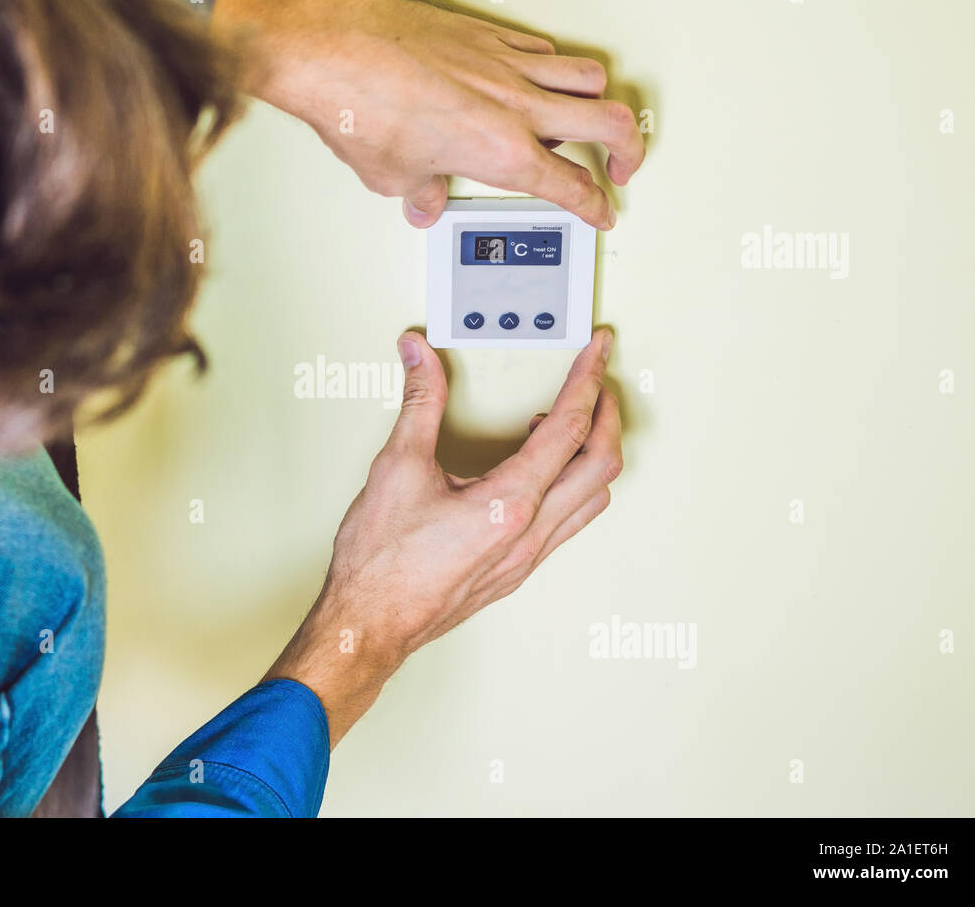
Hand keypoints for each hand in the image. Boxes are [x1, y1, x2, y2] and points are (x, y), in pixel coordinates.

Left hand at [214, 0, 644, 229]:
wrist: (332, 47)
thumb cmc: (359, 106)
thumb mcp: (392, 175)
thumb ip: (421, 192)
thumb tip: (423, 201)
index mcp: (502, 153)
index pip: (572, 186)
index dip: (595, 206)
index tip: (603, 211)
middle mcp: (516, 105)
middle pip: (609, 121)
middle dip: (628, 151)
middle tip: (623, 167)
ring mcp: (506, 62)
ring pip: (587, 75)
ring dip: (597, 102)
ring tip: (588, 120)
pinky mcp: (487, 33)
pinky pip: (544, 49)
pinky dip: (554, 68)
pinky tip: (539, 78)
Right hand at [264, 329, 621, 744]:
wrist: (369, 623)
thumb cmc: (381, 564)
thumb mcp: (398, 466)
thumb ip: (419, 403)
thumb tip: (421, 358)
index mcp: (509, 503)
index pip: (569, 427)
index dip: (588, 379)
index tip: (597, 351)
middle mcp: (529, 533)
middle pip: (601, 464)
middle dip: (605, 414)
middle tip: (596, 381)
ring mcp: (527, 556)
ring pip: (592, 498)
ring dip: (592, 454)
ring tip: (568, 423)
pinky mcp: (516, 570)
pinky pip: (568, 522)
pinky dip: (571, 485)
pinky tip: (540, 473)